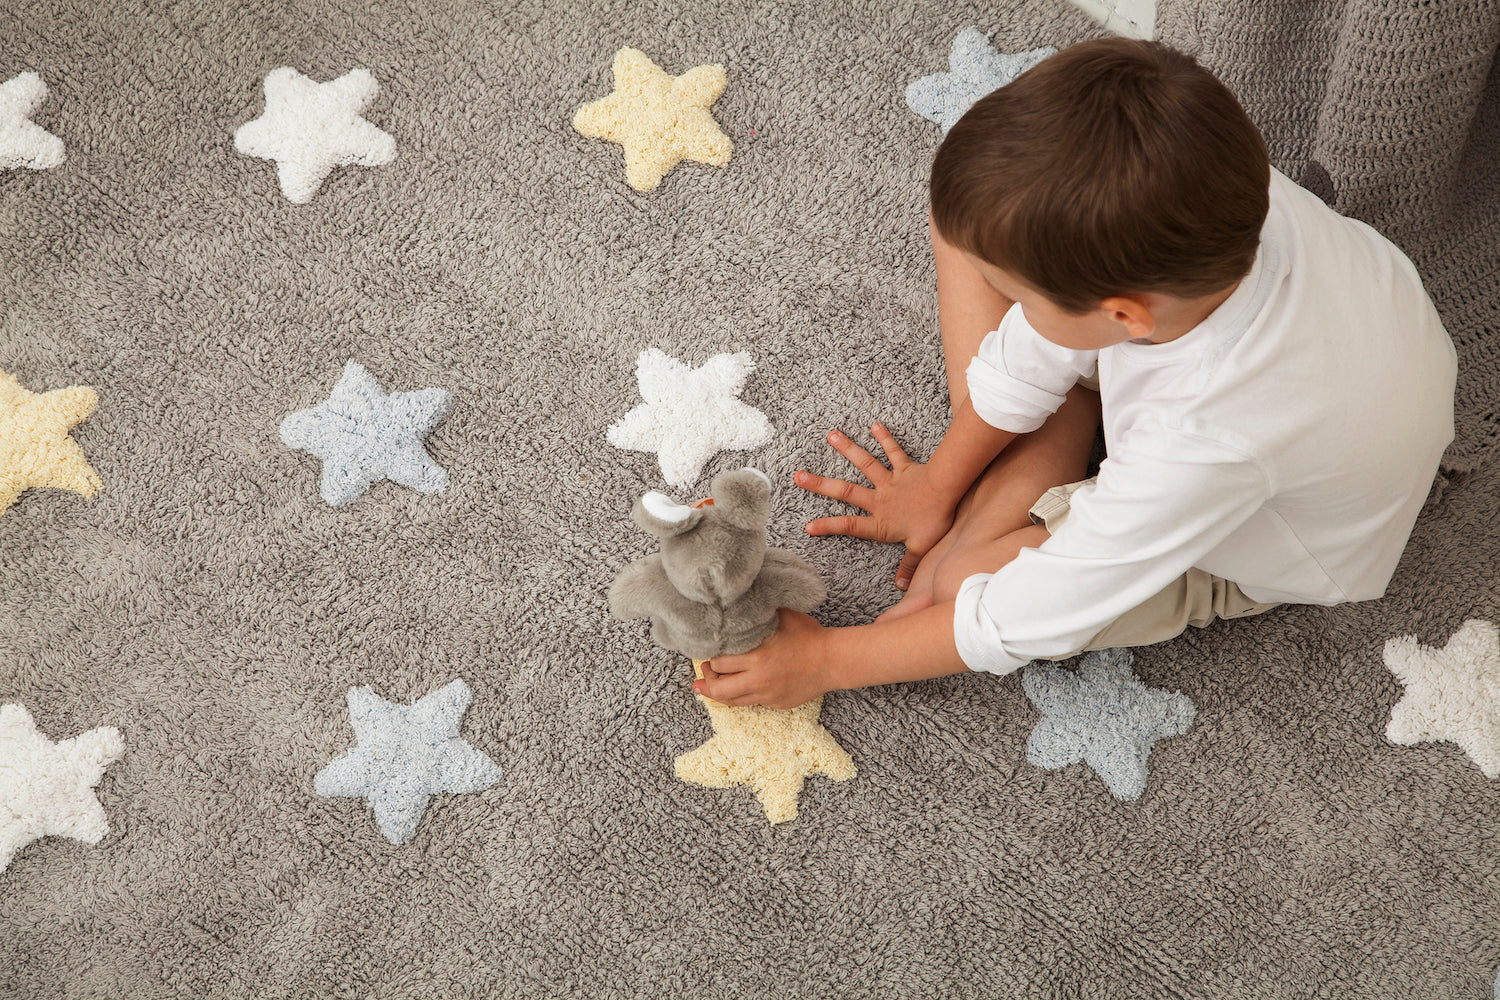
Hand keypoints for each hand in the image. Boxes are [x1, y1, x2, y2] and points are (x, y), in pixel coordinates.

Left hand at [694, 611, 832, 709]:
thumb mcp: (783, 615)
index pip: (719, 664)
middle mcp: (759, 680)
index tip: (706, 654)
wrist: (833, 660)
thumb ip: (759, 610)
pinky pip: (752, 702)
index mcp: (757, 657)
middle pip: (719, 690)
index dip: (709, 660)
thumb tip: (740, 599)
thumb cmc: (809, 636)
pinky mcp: (777, 703)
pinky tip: (739, 686)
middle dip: (707, 681)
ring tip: (709, 685)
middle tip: (704, 671)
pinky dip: (742, 695)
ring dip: (719, 693)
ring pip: (733, 702)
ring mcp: (768, 695)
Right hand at [794, 423, 954, 589]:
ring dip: (847, 449)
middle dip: (821, 484)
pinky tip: (874, 425)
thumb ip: (909, 566)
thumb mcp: (920, 548)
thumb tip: (902, 587)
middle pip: (846, 491)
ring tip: (831, 436)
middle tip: (799, 476)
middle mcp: (880, 499)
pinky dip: (885, 438)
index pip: (850, 526)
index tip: (807, 527)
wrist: (946, 490)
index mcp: (881, 521)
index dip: (828, 527)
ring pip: (865, 464)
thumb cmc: (933, 520)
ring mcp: (890, 481)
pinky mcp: (904, 467)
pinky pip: (893, 452)